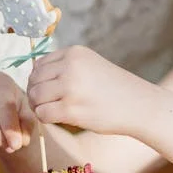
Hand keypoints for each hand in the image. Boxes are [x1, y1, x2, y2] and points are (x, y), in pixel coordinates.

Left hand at [27, 46, 154, 134]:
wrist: (139, 105)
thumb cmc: (114, 88)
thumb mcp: (90, 65)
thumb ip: (65, 66)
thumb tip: (33, 73)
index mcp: (74, 53)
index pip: (39, 64)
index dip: (39, 80)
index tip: (49, 91)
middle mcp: (70, 66)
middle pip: (34, 80)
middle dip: (36, 94)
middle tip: (48, 104)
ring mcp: (70, 87)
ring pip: (35, 96)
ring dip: (39, 106)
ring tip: (53, 111)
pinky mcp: (71, 108)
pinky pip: (43, 113)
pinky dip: (45, 118)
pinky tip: (58, 119)